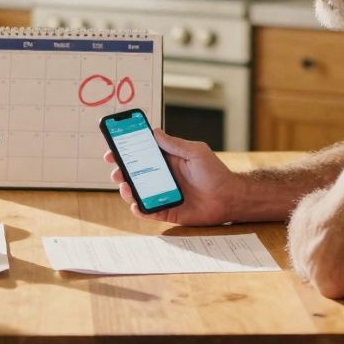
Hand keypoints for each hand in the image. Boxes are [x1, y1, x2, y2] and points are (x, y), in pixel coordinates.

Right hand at [104, 129, 238, 225]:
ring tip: (126, 187)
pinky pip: (149, 211)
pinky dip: (139, 210)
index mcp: (167, 161)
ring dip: (127, 190)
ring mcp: (163, 194)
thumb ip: (175, 144)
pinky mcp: (168, 210)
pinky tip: (136, 206)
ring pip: (138, 193)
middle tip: (116, 171)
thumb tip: (154, 132)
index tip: (113, 149)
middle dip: (121, 172)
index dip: (126, 152)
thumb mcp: (196, 152)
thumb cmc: (216, 172)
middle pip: (135, 174)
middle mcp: (162, 177)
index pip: (142, 154)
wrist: (230, 197)